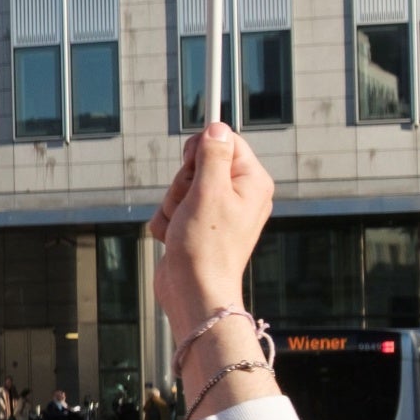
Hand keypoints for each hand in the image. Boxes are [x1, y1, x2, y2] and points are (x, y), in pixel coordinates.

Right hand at [148, 124, 272, 338]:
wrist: (194, 292)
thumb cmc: (206, 245)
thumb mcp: (209, 191)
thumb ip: (213, 156)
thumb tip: (217, 127)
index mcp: (251, 182)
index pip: (225, 142)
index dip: (201, 149)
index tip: (191, 166)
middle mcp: (237, 195)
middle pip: (196, 165)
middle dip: (181, 184)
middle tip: (189, 205)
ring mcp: (216, 212)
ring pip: (179, 189)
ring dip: (171, 206)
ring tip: (182, 227)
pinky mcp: (196, 227)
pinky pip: (172, 210)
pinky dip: (167, 223)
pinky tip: (175, 239)